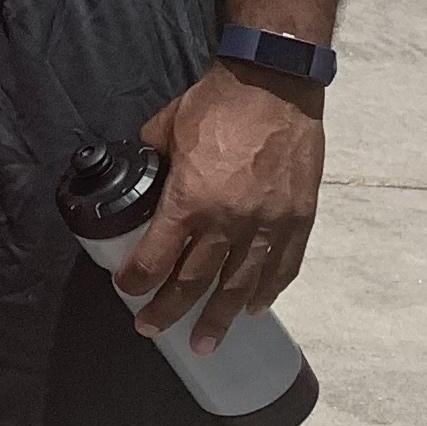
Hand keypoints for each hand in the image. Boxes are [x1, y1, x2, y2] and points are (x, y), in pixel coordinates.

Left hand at [117, 63, 325, 348]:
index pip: (157, 257)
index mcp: (190, 200)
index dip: (138, 281)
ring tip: (206, 341)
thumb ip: (151, 160)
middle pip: (195, 281)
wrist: (274, 84)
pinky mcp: (298, 218)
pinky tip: (252, 307)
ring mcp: (268, 223)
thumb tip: (138, 175)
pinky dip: (267, 290)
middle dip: (171, 311)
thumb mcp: (166, 128)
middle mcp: (229, 221)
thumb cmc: (218, 103)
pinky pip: (283, 266)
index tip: (128, 291)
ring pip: (240, 285)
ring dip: (220, 317)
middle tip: (154, 330)